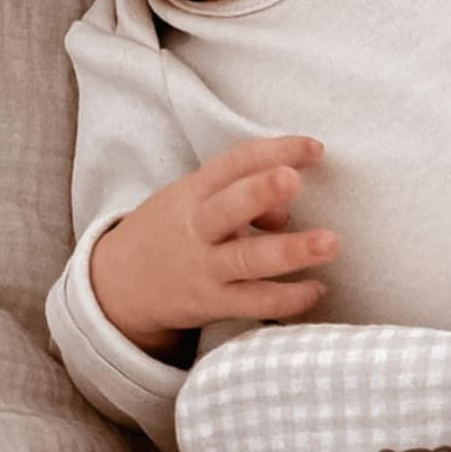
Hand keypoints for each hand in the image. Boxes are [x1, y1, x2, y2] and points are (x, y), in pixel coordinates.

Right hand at [89, 135, 338, 352]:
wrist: (119, 285)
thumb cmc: (172, 231)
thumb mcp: (194, 201)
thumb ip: (241, 197)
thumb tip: (288, 212)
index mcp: (194, 192)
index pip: (235, 162)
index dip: (274, 150)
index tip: (315, 148)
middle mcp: (197, 228)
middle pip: (228, 206)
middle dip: (260, 192)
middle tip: (293, 180)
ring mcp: (204, 268)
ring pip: (248, 260)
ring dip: (291, 251)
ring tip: (330, 243)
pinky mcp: (212, 303)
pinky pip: (255, 302)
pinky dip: (289, 298)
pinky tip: (317, 288)